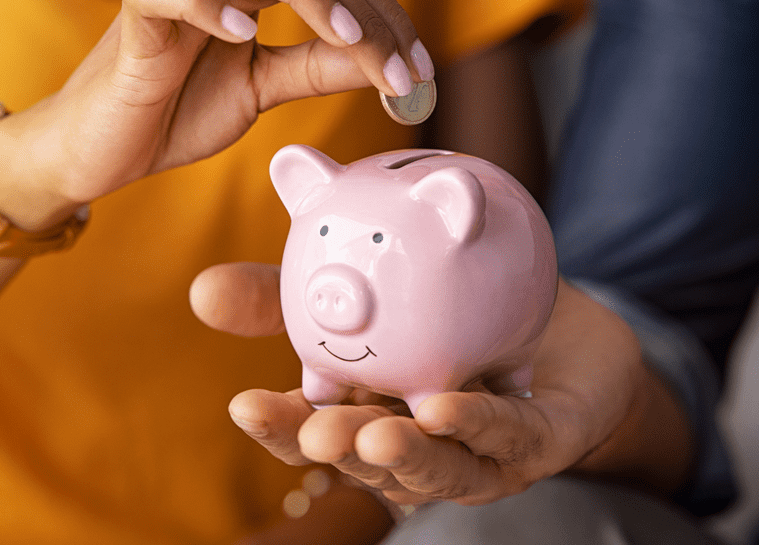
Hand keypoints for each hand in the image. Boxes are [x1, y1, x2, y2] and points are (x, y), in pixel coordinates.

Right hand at [0, 0, 433, 229]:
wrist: (108, 148)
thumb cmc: (180, 110)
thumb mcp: (263, 89)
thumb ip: (315, 69)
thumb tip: (379, 62)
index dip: (383, 16)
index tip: (420, 70)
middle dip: (362, 13)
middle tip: (400, 69)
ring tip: (346, 39)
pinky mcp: (133, 13)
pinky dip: (204, 5)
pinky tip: (244, 36)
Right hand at [190, 265, 694, 506]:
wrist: (557, 318)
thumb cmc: (454, 315)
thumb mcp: (368, 294)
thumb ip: (291, 296)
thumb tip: (201, 290)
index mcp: (370, 413)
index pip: (316, 430)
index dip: (282, 426)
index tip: (244, 404)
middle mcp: (418, 445)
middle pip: (368, 460)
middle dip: (337, 451)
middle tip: (313, 430)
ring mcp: (478, 453)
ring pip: (438, 468)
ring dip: (404, 457)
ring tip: (372, 436)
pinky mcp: (537, 443)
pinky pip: (508, 436)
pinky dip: (478, 424)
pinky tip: (447, 406)